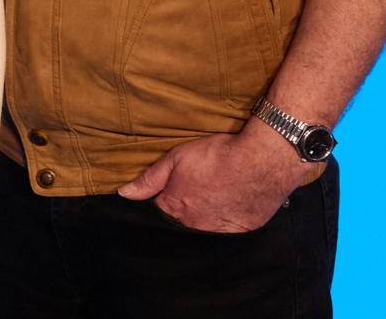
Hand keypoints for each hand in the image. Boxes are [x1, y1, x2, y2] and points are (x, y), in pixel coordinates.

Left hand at [116, 122, 313, 232]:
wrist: (261, 161)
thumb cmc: (217, 156)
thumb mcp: (176, 159)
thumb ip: (149, 179)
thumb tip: (124, 193)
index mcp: (174, 208)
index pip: (160, 210)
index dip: (164, 197)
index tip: (172, 187)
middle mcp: (194, 225)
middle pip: (181, 221)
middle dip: (184, 208)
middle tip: (198, 189)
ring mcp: (219, 230)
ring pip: (204, 227)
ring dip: (205, 215)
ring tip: (215, 195)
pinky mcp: (242, 231)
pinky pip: (228, 230)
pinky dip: (227, 219)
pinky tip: (231, 204)